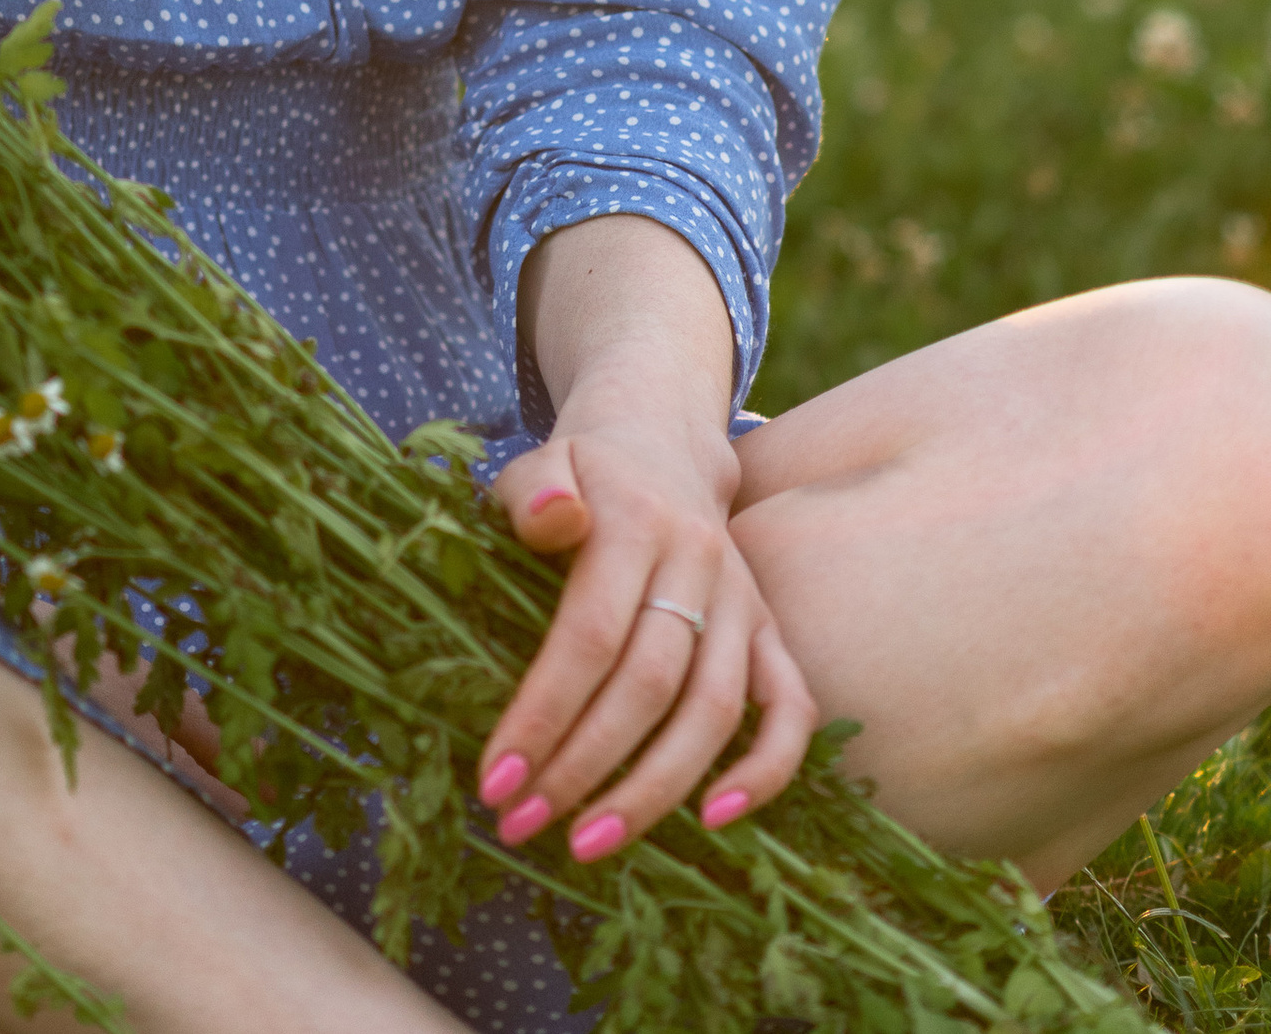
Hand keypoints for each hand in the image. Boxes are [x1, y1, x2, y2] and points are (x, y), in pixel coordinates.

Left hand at [475, 416, 819, 859]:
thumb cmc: (584, 470)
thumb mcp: (544, 459)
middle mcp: (698, 564)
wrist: (662, 443)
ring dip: (654, 791)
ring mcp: (742, 601)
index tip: (495, 779)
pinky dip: (765, 770)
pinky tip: (715, 821)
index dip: (543, 713)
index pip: (589, 634)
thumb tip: (554, 520)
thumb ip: (535, 490)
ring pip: (713, 711)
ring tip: (588, 844)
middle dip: (582, 768)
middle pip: (648, 686)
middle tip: (520, 824)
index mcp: (635, 522)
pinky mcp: (770, 630)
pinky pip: (791, 709)